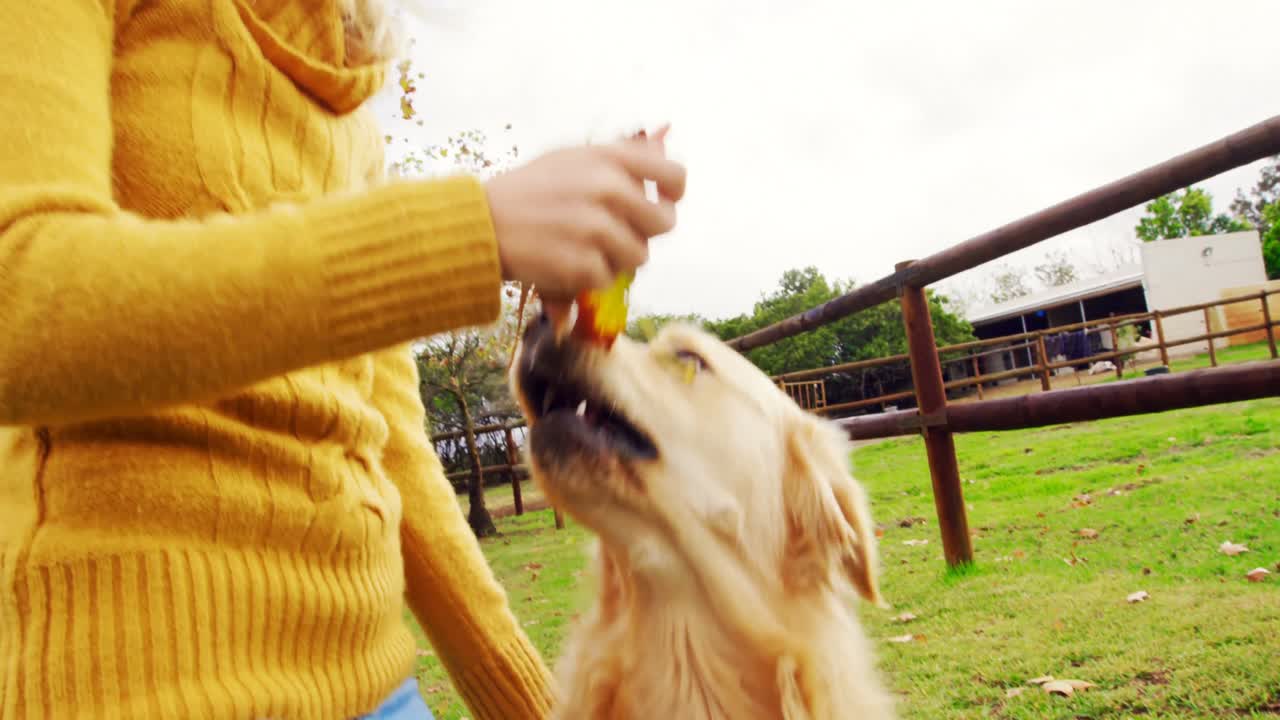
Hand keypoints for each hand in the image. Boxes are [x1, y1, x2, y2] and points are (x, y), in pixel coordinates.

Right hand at [485, 129, 684, 307]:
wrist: (482, 223)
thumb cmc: (528, 190)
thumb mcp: (572, 158)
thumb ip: (618, 158)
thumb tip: (662, 152)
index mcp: (609, 158)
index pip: (673, 175)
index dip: (673, 194)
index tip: (662, 202)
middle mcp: (607, 188)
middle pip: (663, 223)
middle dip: (645, 232)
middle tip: (619, 235)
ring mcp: (596, 227)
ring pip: (639, 256)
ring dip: (617, 257)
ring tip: (584, 247)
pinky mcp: (583, 263)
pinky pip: (610, 278)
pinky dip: (592, 277)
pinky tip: (566, 262)